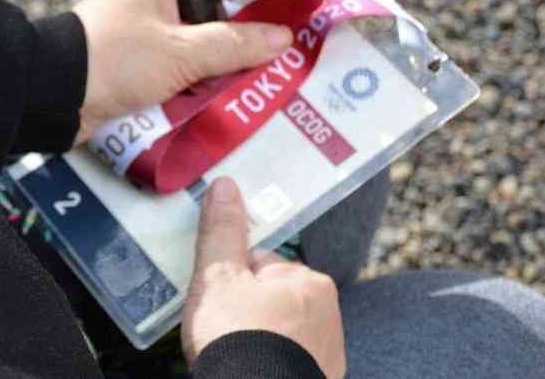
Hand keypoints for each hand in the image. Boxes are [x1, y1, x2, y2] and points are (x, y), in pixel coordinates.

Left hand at [72, 0, 291, 143]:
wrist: (51, 96)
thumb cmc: (113, 59)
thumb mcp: (183, 52)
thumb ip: (234, 44)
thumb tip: (281, 37)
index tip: (277, 10)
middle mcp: (144, 1)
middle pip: (205, 15)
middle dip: (232, 39)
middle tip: (267, 58)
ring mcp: (133, 35)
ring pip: (188, 48)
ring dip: (209, 69)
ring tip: (244, 85)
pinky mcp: (125, 67)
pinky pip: (168, 71)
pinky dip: (186, 86)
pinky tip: (208, 102)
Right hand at [182, 177, 345, 377]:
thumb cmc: (237, 340)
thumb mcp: (218, 278)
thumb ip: (221, 231)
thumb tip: (225, 185)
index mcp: (308, 280)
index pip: (257, 263)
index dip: (229, 280)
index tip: (215, 302)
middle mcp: (328, 312)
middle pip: (269, 296)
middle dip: (245, 309)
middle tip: (221, 330)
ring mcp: (328, 350)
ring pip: (278, 329)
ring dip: (257, 337)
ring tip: (234, 354)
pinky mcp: (322, 377)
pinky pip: (288, 358)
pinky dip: (269, 362)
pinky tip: (249, 370)